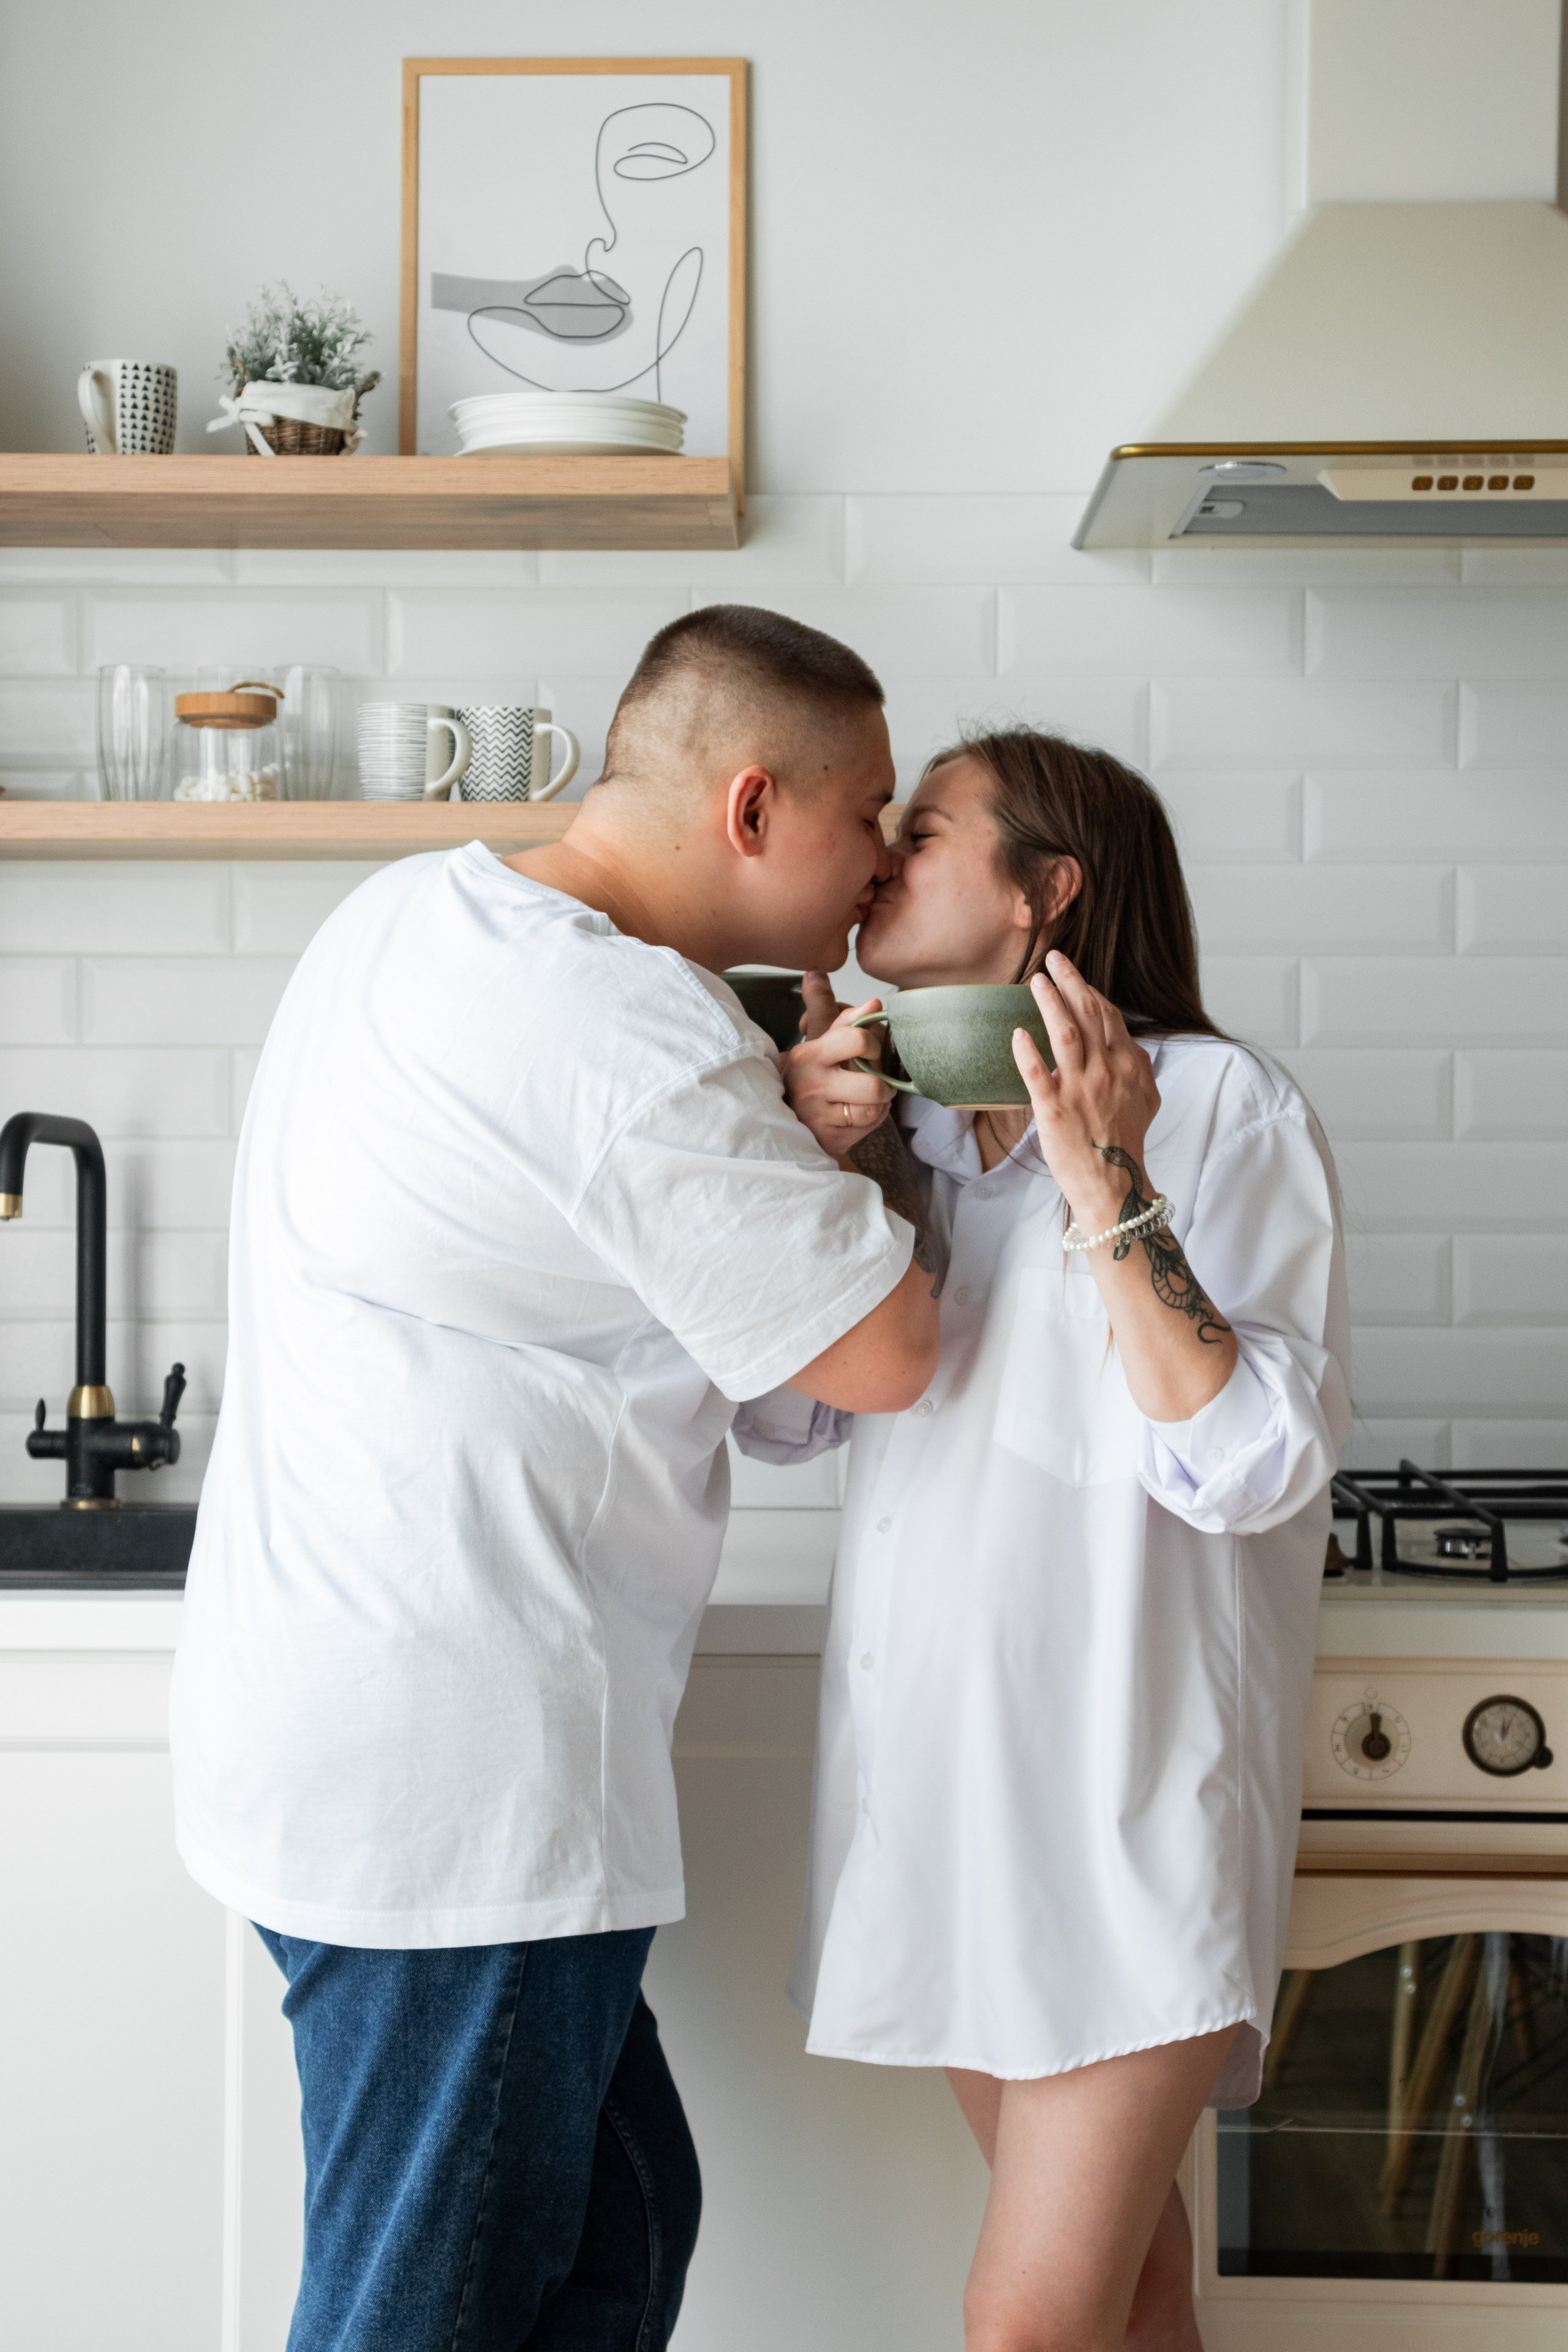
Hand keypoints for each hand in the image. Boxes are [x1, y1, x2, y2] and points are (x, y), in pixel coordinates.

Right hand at [782, 971, 894, 1158]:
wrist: (792, 1119)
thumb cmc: (814, 1076)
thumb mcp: (822, 1043)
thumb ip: (847, 1020)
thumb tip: (875, 1003)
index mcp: (808, 1055)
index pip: (857, 1040)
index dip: (873, 1045)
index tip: (870, 1051)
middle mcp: (810, 1086)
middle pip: (873, 1085)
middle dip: (884, 1084)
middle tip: (878, 1082)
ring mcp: (818, 1115)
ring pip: (874, 1108)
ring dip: (879, 1102)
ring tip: (868, 1098)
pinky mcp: (829, 1139)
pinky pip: (869, 1125)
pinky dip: (873, 1119)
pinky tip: (860, 1114)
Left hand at [1010, 951, 1160, 1225]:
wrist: (1115, 1185)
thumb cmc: (1125, 1143)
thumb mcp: (1147, 1101)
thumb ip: (1141, 1069)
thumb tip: (1134, 1048)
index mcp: (1127, 1066)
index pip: (1108, 1016)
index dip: (1089, 990)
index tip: (1071, 973)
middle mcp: (1107, 1071)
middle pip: (1088, 1014)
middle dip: (1070, 981)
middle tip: (1052, 958)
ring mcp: (1081, 1089)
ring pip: (1065, 1034)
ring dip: (1050, 1004)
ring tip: (1035, 981)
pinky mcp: (1055, 1110)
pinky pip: (1039, 1074)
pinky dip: (1027, 1052)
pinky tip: (1017, 1033)